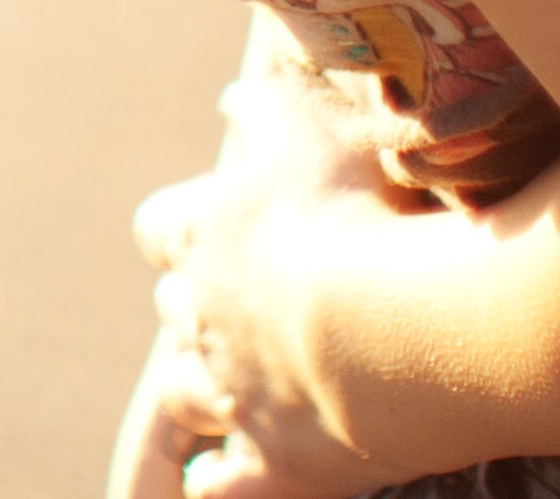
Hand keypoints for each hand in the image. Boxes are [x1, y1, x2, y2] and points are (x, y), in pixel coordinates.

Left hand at [114, 40, 413, 498]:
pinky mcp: (274, 465)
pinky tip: (213, 481)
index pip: (159, 229)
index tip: (198, 231)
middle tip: (237, 314)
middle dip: (198, 311)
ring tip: (224, 396)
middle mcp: (207, 316)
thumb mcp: (311, 132)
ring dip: (201, 392)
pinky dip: (215, 484)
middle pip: (176, 312)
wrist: (399, 328)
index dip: (177, 232)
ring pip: (186, 396)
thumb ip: (265, 112)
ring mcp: (236, 394)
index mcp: (208, 235)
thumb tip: (230, 100)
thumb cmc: (362, 214)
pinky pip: (221, 486)